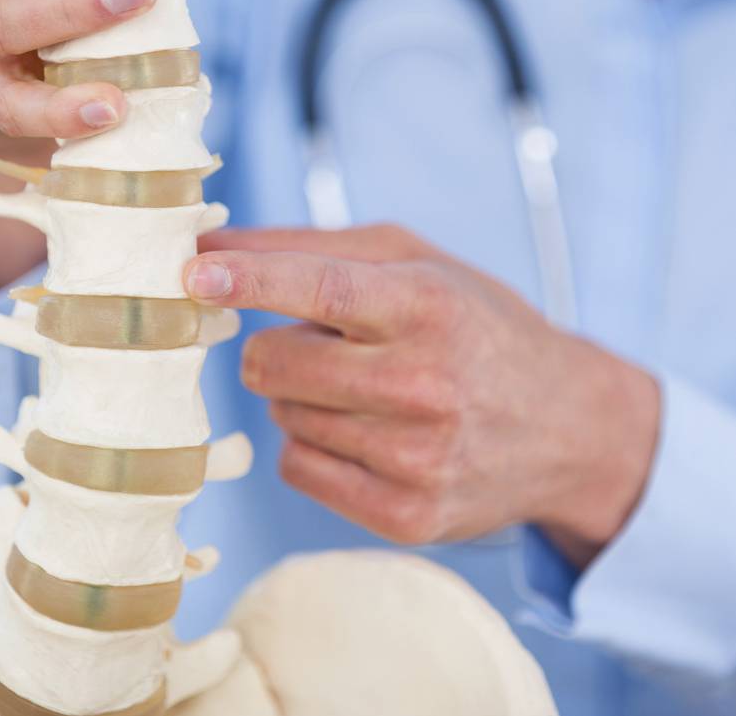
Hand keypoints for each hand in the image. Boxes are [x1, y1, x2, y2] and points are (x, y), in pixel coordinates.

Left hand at [185, 225, 659, 566]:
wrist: (565, 425)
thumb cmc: (473, 323)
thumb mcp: (411, 262)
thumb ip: (305, 248)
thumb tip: (206, 243)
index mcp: (427, 306)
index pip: (322, 288)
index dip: (251, 278)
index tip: (194, 271)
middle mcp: (424, 384)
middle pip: (272, 363)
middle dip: (274, 346)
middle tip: (320, 342)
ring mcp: (416, 459)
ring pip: (281, 415)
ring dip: (301, 393)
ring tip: (365, 386)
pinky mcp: (406, 516)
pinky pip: (297, 467)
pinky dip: (313, 442)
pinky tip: (365, 431)